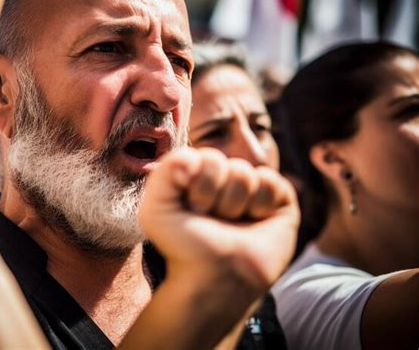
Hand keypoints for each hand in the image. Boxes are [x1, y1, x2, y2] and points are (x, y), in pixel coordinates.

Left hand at [139, 147, 299, 295]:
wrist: (217, 279)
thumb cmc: (184, 247)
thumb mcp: (156, 211)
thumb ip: (163, 173)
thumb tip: (192, 157)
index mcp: (197, 176)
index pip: (201, 156)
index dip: (198, 184)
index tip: (192, 209)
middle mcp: (224, 180)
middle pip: (223, 162)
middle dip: (214, 195)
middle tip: (212, 218)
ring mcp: (251, 189)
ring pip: (246, 173)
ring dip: (236, 204)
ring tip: (232, 224)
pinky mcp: (278, 200)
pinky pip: (271, 182)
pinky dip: (261, 204)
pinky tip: (254, 221)